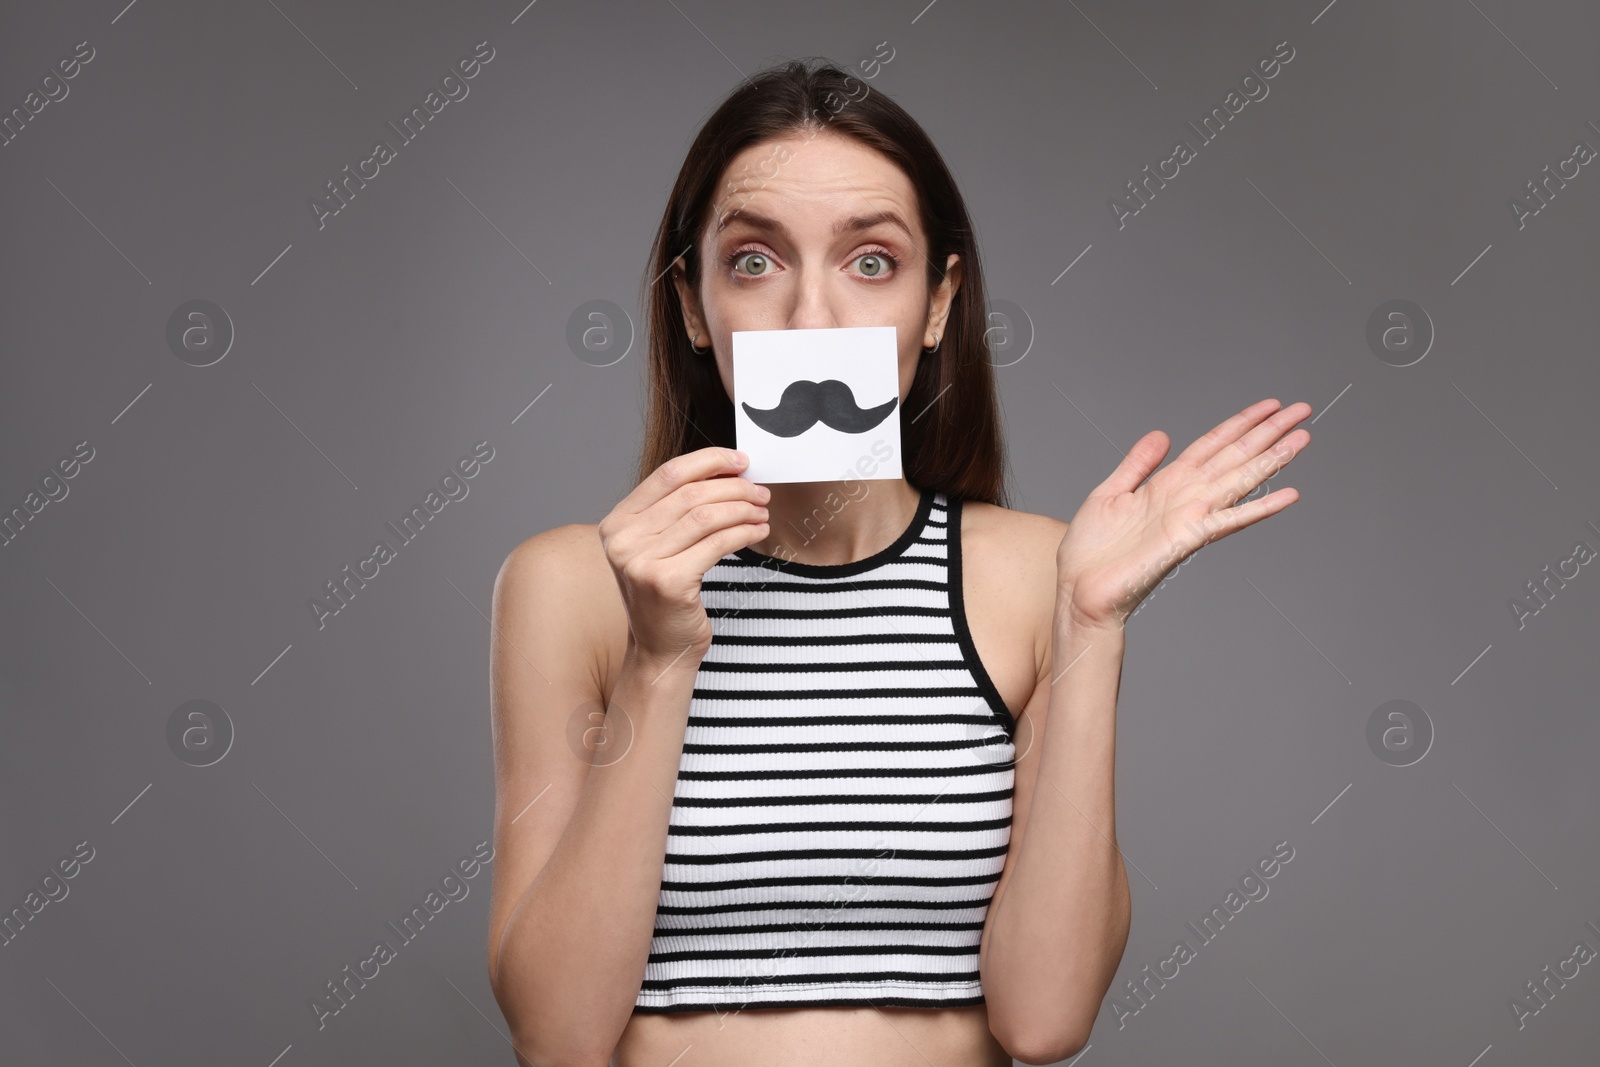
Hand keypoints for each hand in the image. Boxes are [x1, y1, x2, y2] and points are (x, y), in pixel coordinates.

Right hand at [598, 447, 770, 665]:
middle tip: (760, 491)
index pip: (668, 474)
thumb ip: (678, 510)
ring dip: (743, 509)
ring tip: (762, 510)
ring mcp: (641, 562)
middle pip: (691, 493)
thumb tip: (727, 471)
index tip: (740, 460)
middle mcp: (622, 540)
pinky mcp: (667, 582)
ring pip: (706, 516)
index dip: (709, 460)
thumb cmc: (666, 596)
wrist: (660, 650)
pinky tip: (758, 531)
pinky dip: (743, 532)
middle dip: (734, 488)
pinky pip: (717, 543)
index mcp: (617, 522)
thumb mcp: (659, 547)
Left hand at [1055, 399, 1310, 629]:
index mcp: (1167, 484)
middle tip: (1302, 411)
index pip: (1212, 444)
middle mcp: (1185, 498)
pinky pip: (1229, 520)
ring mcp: (1189, 518)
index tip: (1270, 406)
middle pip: (1234, 456)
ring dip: (1272, 461)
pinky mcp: (1186, 540)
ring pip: (1239, 481)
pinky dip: (1259, 508)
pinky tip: (1288, 495)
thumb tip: (1162, 435)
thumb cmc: (1090, 550)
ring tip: (1302, 440)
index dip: (1241, 423)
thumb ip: (1137, 464)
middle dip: (1268, 432)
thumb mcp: (1109, 493)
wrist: (1079, 589)